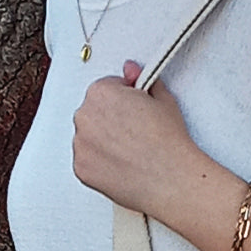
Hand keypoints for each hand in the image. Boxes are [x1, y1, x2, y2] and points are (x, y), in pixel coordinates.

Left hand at [72, 61, 204, 219]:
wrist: (170, 179)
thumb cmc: (167, 143)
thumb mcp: (162, 100)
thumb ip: (141, 81)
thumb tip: (132, 71)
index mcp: (101, 92)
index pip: (105, 89)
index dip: (123, 100)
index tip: (133, 110)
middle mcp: (85, 116)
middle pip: (93, 114)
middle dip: (110, 121)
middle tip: (134, 133)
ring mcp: (80, 144)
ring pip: (88, 138)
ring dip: (103, 143)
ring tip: (129, 152)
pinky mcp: (81, 169)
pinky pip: (87, 162)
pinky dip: (100, 164)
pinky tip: (121, 165)